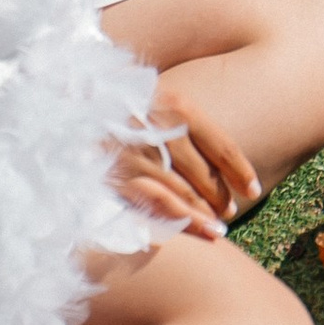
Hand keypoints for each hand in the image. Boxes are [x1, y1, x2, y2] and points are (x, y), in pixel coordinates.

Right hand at [110, 86, 262, 243]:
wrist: (70, 104)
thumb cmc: (117, 99)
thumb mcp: (154, 94)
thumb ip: (181, 115)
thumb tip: (211, 145)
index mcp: (177, 104)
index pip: (220, 144)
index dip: (240, 170)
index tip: (253, 189)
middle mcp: (162, 128)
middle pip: (203, 171)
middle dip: (221, 195)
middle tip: (231, 210)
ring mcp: (140, 154)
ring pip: (183, 192)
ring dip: (204, 214)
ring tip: (219, 229)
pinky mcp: (118, 176)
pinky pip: (156, 204)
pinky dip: (180, 221)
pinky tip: (196, 230)